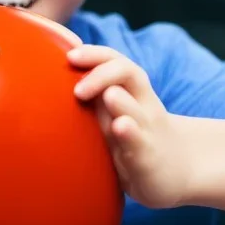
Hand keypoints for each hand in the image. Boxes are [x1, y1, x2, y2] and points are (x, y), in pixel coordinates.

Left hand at [68, 45, 190, 208]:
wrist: (176, 170)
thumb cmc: (132, 136)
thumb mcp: (113, 112)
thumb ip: (92, 94)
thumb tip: (47, 76)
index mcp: (130, 90)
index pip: (115, 61)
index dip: (95, 54)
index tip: (70, 55)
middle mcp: (141, 105)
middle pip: (130, 74)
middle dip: (103, 74)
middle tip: (78, 88)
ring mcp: (147, 132)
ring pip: (137, 111)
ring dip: (121, 102)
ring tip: (109, 95)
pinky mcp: (148, 159)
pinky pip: (140, 144)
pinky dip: (131, 134)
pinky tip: (121, 126)